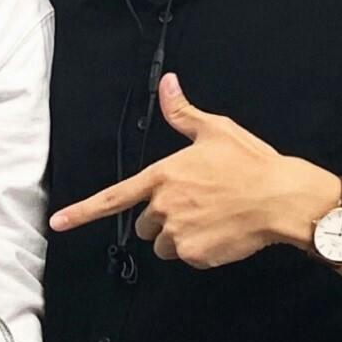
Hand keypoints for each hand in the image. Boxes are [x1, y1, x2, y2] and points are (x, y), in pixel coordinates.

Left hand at [48, 73, 337, 267]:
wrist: (283, 199)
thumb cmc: (251, 164)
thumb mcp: (215, 130)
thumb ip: (182, 112)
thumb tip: (167, 83)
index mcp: (162, 176)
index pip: (112, 198)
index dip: (81, 212)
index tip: (57, 223)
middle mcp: (163, 206)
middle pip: (142, 223)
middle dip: (160, 218)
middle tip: (194, 205)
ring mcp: (178, 232)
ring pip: (163, 244)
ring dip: (178, 236)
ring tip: (210, 218)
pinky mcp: (195, 254)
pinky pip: (187, 257)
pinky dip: (200, 250)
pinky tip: (222, 232)